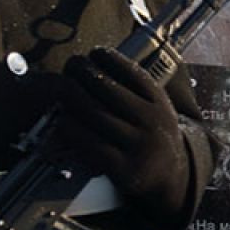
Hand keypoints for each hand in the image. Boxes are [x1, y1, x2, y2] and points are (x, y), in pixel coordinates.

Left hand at [59, 48, 192, 218]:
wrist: (169, 177)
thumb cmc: (151, 135)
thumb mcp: (156, 109)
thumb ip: (135, 90)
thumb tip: (97, 63)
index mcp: (159, 103)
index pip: (133, 73)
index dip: (110, 58)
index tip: (95, 53)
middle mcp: (152, 122)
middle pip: (107, 88)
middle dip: (83, 72)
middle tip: (71, 66)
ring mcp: (139, 146)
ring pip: (95, 114)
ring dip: (71, 97)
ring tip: (61, 89)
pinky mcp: (124, 169)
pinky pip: (90, 144)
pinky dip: (72, 130)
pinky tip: (63, 123)